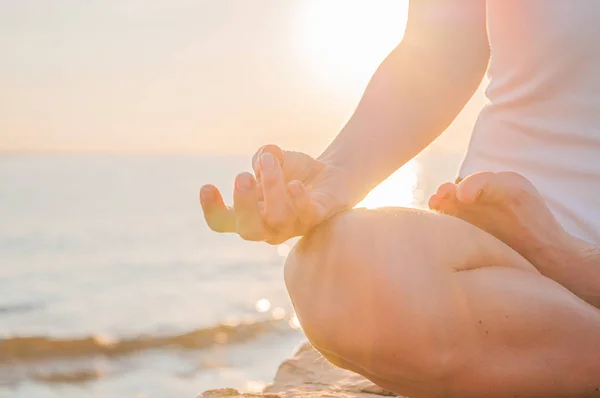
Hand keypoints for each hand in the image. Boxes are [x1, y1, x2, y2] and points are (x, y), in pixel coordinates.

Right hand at [200, 145, 353, 243]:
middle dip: (243, 205)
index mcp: (250, 214)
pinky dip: (299, 201)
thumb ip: (264, 156)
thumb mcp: (274, 159)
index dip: (212, 211)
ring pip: (277, 219)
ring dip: (271, 187)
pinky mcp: (318, 217)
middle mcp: (269, 226)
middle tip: (242, 177)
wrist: (332, 175)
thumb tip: (266, 155)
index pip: (223, 223)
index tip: (207, 186)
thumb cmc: (295, 171)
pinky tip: (295, 184)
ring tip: (270, 161)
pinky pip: (307, 215)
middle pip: (248, 230)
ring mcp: (294, 226)